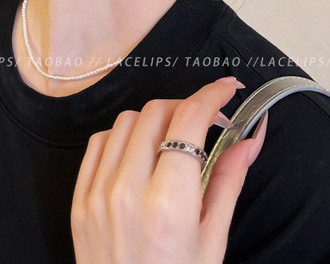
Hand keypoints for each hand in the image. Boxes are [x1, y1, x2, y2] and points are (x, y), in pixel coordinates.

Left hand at [71, 76, 267, 263]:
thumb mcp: (212, 241)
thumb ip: (229, 180)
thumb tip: (250, 137)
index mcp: (167, 205)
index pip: (188, 120)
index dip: (211, 95)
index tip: (226, 89)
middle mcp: (127, 192)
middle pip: (156, 113)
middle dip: (186, 108)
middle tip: (206, 123)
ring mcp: (97, 194)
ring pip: (126, 122)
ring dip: (154, 121)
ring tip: (174, 142)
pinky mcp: (79, 200)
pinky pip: (98, 144)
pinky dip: (122, 138)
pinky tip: (140, 154)